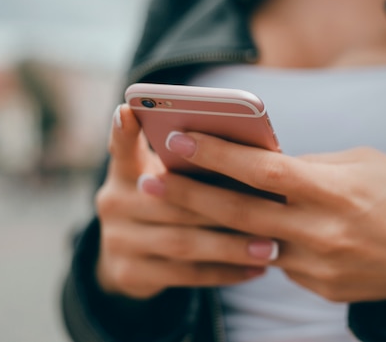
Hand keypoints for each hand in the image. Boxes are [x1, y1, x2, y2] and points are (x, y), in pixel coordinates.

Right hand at [94, 106, 276, 298]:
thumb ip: (193, 167)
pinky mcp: (128, 273)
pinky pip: (185, 274)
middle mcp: (114, 202)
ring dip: (232, 246)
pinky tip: (255, 270)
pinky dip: (225, 272)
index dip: (123, 129)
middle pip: (172, 199)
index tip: (127, 110)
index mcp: (127, 170)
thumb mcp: (169, 180)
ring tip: (271, 247)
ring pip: (183, 242)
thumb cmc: (169, 203)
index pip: (121, 145)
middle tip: (269, 207)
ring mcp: (117, 239)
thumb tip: (256, 157)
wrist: (131, 258)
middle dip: (224, 204)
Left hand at [149, 132, 385, 308]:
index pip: (261, 170)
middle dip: (189, 196)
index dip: (216, 154)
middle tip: (147, 182)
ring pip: (252, 243)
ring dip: (212, 225)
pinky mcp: (322, 289)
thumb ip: (311, 167)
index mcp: (334, 189)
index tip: (177, 139)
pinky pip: (280, 262)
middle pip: (241, 212)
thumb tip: (266, 164)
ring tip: (177, 208)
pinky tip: (241, 231)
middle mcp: (322, 231)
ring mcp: (320, 266)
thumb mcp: (364, 164)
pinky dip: (258, 245)